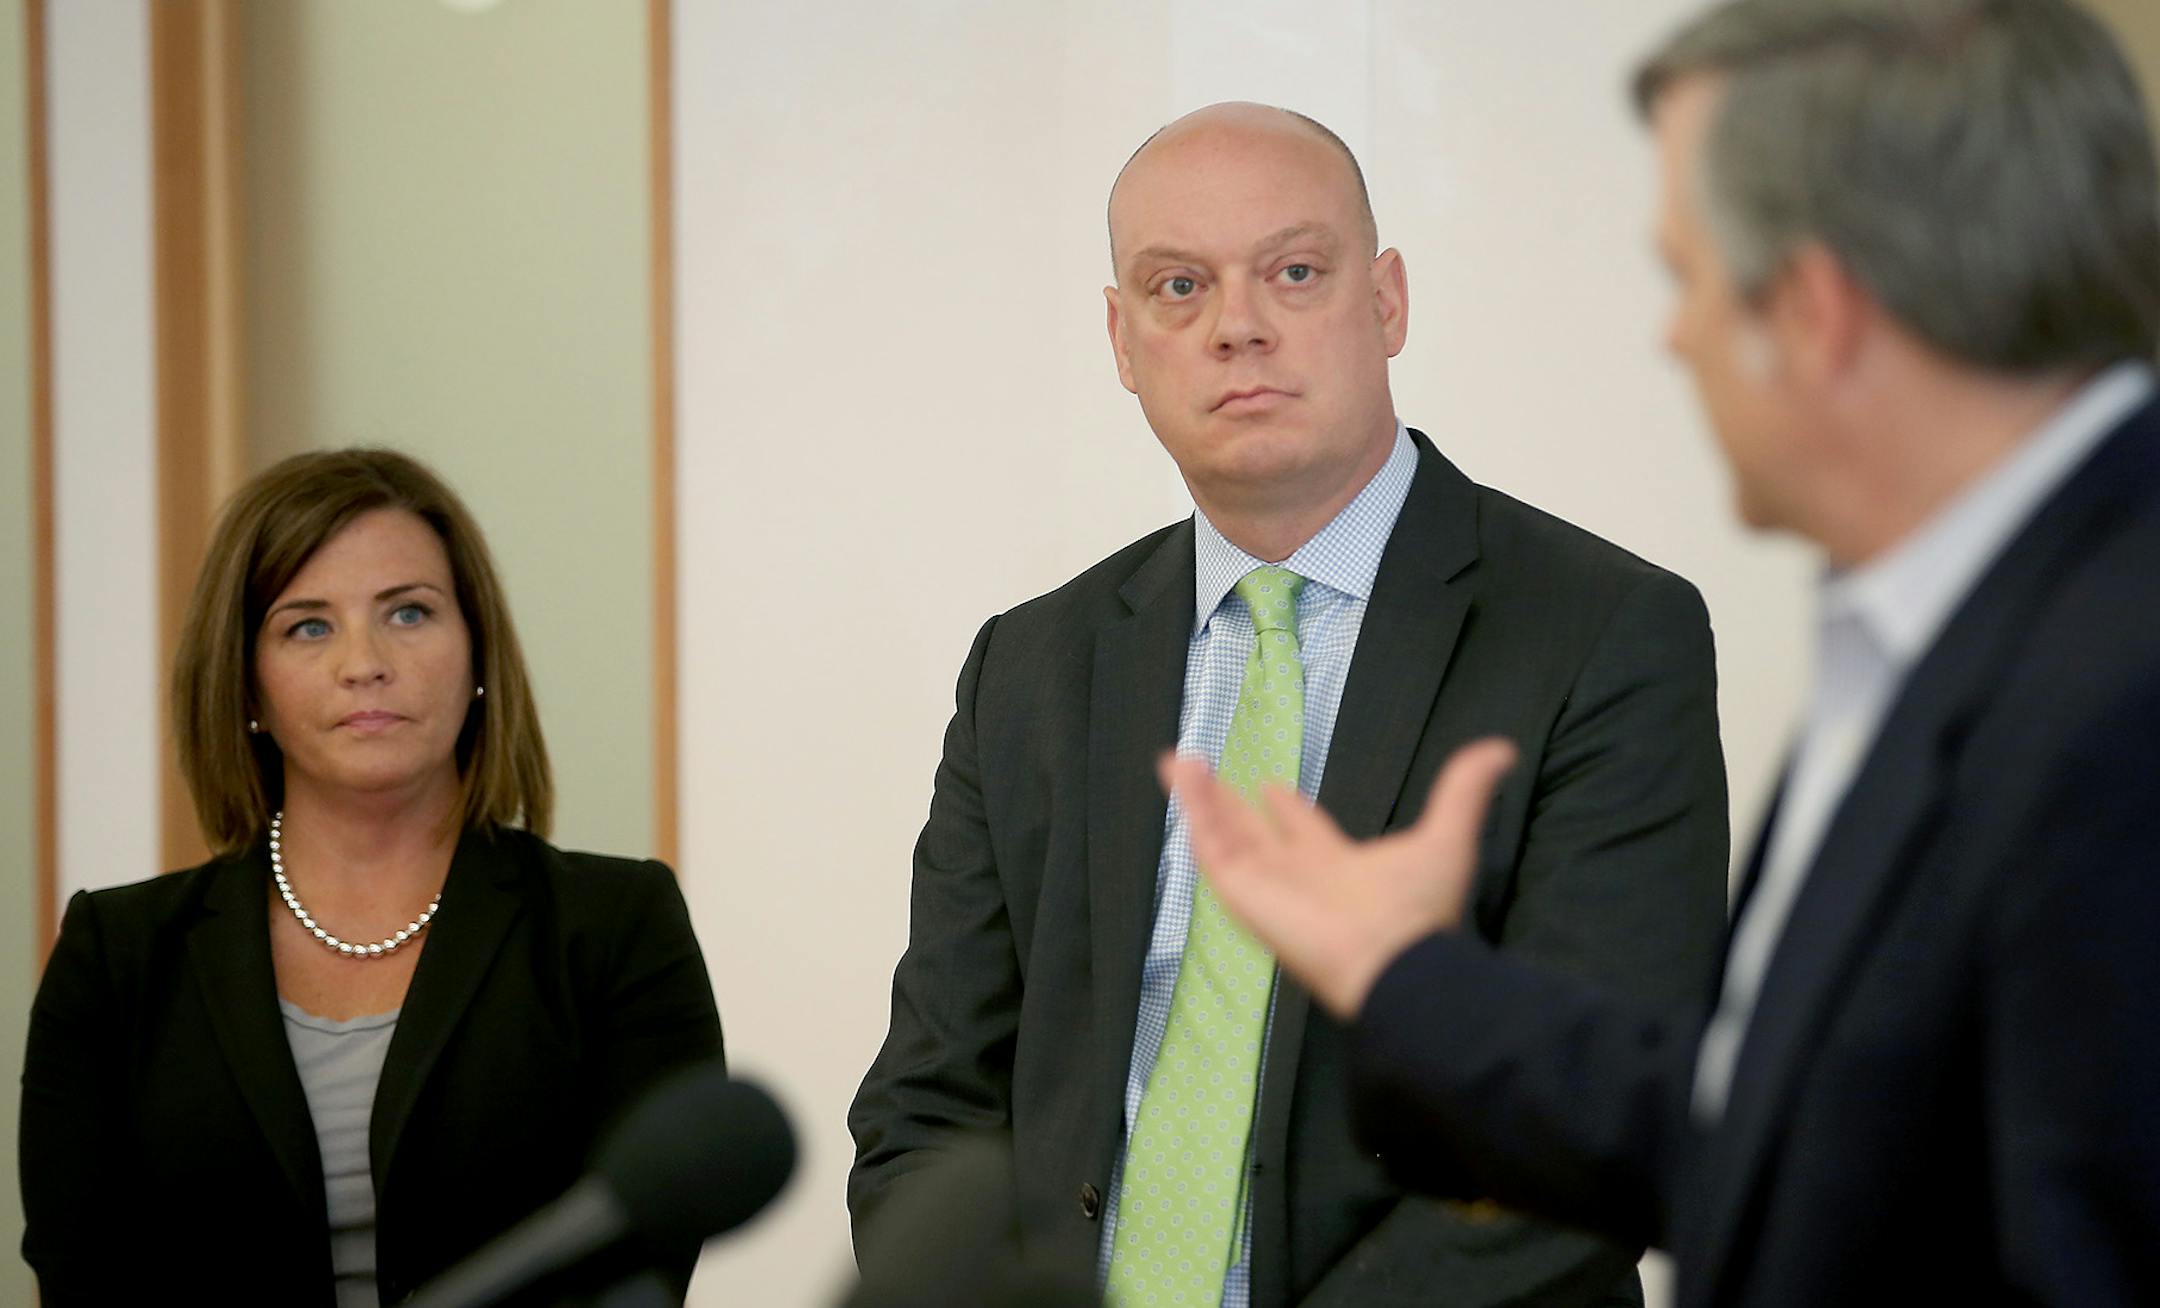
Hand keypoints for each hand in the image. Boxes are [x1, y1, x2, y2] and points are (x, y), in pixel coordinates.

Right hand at [1161, 738, 1517, 1018]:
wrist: (1392, 962)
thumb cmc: (1419, 909)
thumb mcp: (1448, 836)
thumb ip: (1463, 791)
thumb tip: (1501, 749)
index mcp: (1337, 868)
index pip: (1302, 832)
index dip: (1285, 808)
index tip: (1268, 784)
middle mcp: (1295, 878)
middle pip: (1251, 832)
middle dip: (1225, 802)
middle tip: (1197, 768)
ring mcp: (1265, 887)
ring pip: (1222, 835)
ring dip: (1198, 799)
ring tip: (1175, 761)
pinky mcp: (1242, 895)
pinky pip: (1210, 848)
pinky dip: (1194, 813)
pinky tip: (1183, 779)